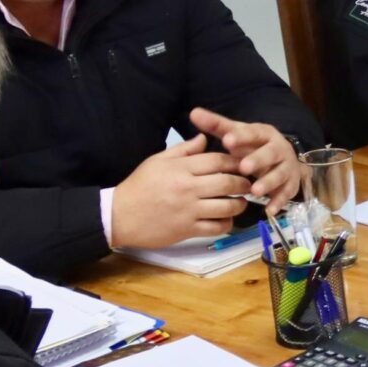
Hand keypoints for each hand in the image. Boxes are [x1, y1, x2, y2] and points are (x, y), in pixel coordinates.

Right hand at [112, 133, 251, 248]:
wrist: (119, 215)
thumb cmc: (139, 186)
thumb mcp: (157, 160)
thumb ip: (184, 150)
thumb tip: (204, 137)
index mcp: (181, 168)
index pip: (217, 160)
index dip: (235, 162)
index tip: (242, 164)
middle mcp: (187, 188)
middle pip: (228, 183)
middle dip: (243, 183)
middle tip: (248, 184)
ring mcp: (188, 210)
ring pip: (226, 207)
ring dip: (239, 204)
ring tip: (241, 202)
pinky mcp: (187, 230)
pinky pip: (216, 227)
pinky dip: (227, 223)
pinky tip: (227, 219)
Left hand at [190, 107, 302, 204]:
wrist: (283, 159)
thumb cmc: (254, 146)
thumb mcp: (238, 134)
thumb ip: (217, 125)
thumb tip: (193, 113)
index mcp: (265, 134)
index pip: (253, 133)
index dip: (242, 137)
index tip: (226, 140)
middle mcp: (279, 148)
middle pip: (271, 153)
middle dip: (258, 160)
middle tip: (243, 168)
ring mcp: (287, 167)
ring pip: (280, 174)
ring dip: (268, 183)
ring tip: (254, 192)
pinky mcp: (291, 184)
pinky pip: (287, 193)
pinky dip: (278, 202)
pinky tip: (269, 211)